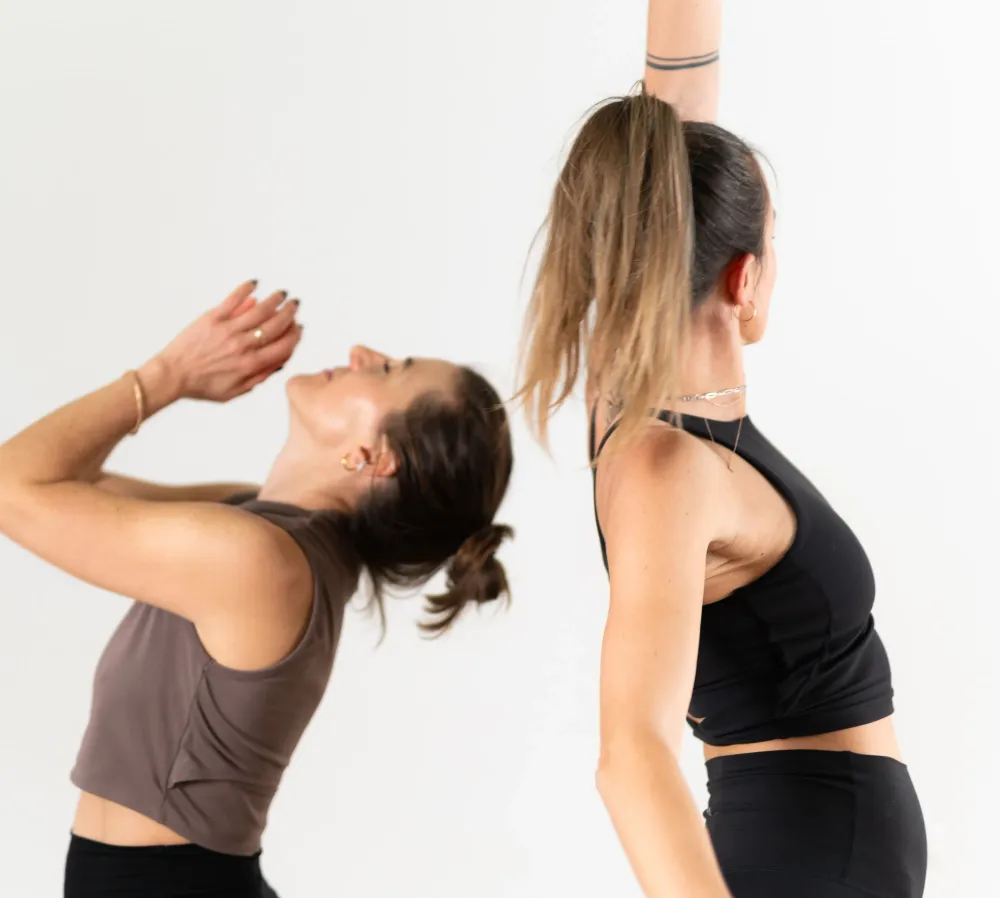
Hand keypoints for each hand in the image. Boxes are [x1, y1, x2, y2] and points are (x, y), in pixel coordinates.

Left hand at [151, 280, 301, 402]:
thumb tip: (279, 363)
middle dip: (290, 314)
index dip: (295, 336)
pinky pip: (233, 300)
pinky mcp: (212, 318)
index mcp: (250, 365)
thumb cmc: (201, 385)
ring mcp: (228, 330)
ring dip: (275, 299)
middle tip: (295, 306)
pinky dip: (246, 289)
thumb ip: (259, 377)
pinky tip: (254, 283)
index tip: (299, 328)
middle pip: (275, 325)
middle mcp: (242, 346)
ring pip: (259, 310)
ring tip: (282, 294)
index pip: (283, 346)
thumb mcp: (235, 391)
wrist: (172, 375)